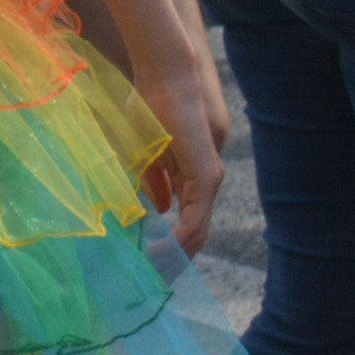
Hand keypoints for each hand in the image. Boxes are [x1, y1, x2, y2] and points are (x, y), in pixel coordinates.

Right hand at [133, 54, 226, 256]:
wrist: (166, 80)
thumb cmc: (151, 108)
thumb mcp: (145, 154)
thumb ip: (154, 181)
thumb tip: (159, 207)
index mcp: (192, 178)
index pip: (188, 221)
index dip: (170, 243)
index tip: (148, 259)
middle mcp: (206, 183)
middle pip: (196, 234)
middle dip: (174, 257)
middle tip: (150, 274)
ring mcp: (208, 181)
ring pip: (197, 232)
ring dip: (175, 254)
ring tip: (152, 269)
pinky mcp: (206, 176)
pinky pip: (195, 219)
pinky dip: (179, 239)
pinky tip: (160, 250)